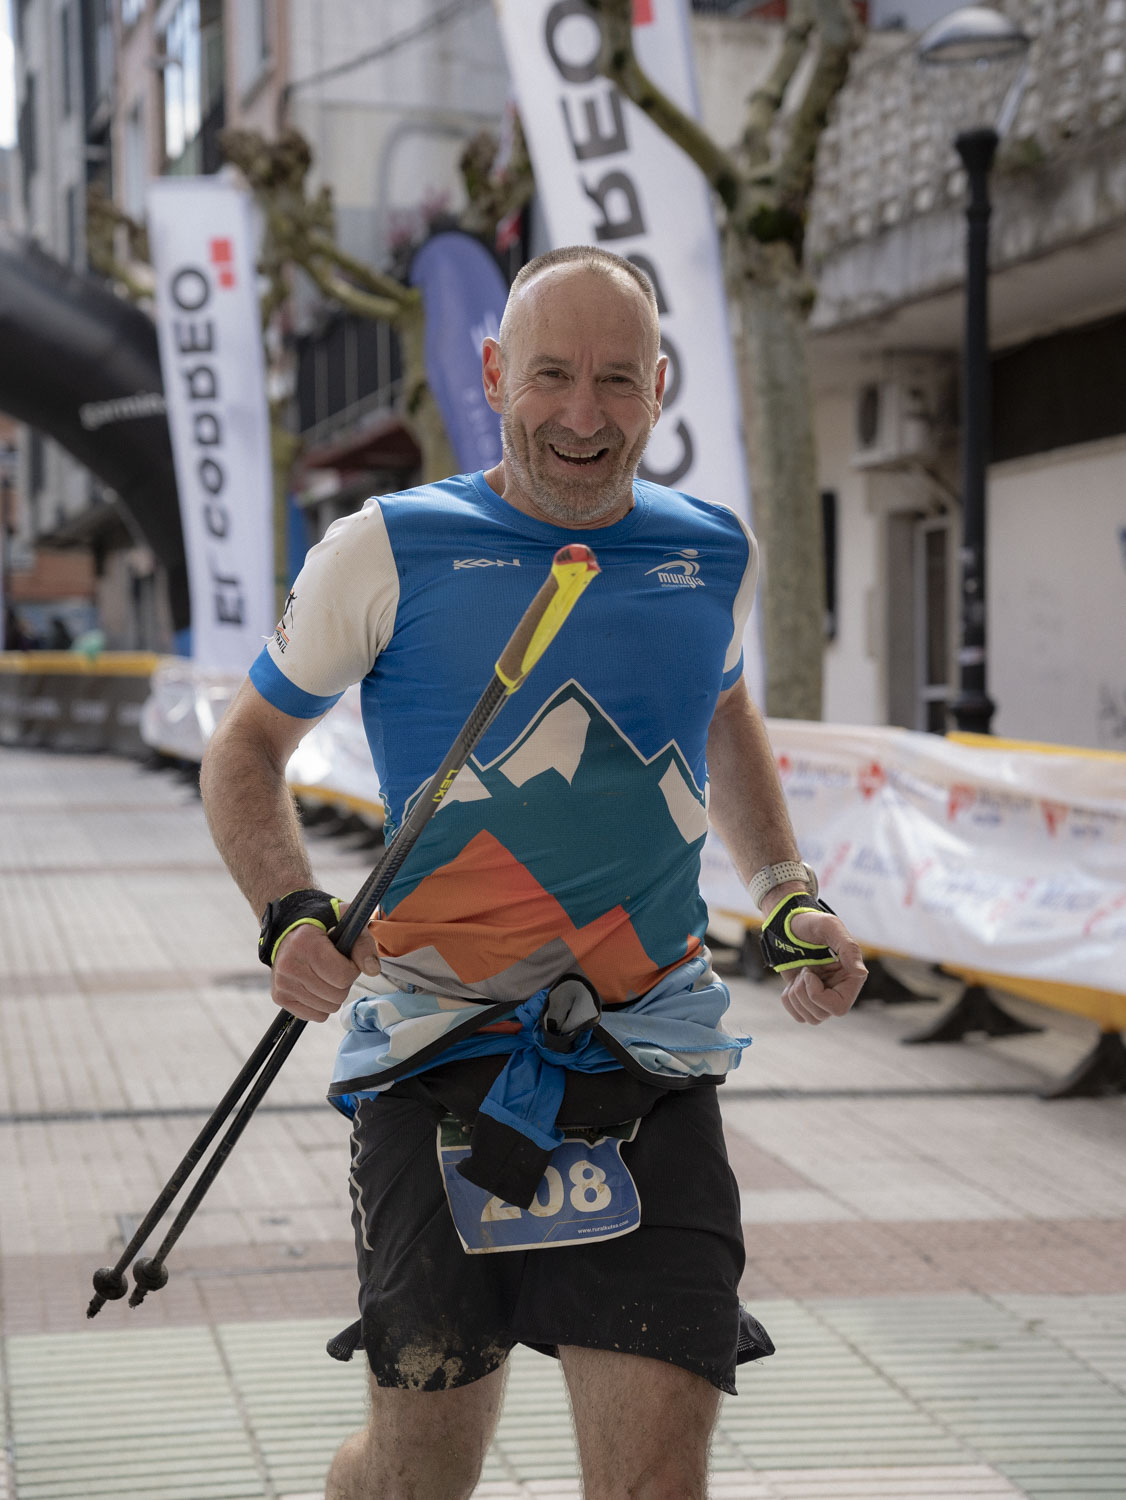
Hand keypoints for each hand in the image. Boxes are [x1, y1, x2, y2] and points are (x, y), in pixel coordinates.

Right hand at [270, 910, 380, 1021]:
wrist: (288, 930)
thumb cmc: (321, 926)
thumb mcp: (345, 922)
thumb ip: (362, 944)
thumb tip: (372, 970)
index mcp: (305, 943)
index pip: (343, 976)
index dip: (352, 969)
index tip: (345, 958)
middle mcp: (289, 965)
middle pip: (337, 995)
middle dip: (343, 983)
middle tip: (335, 967)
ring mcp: (283, 983)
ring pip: (328, 1008)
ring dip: (333, 995)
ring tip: (325, 975)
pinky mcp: (280, 997)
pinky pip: (315, 1015)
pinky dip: (321, 1005)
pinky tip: (316, 986)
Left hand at [778, 909, 867, 1024]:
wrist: (788, 924)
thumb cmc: (810, 923)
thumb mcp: (829, 927)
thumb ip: (848, 948)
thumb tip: (861, 973)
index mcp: (851, 977)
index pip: (839, 1009)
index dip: (818, 996)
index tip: (809, 974)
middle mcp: (840, 990)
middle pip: (821, 1015)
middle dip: (803, 993)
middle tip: (805, 969)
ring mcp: (823, 996)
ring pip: (810, 1018)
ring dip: (795, 995)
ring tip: (800, 973)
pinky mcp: (807, 998)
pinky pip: (797, 1014)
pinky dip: (788, 999)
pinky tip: (793, 981)